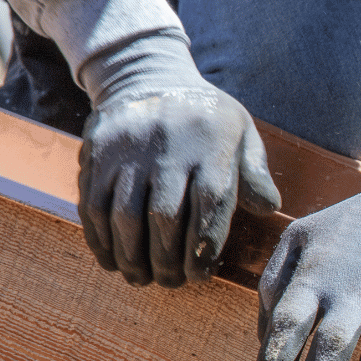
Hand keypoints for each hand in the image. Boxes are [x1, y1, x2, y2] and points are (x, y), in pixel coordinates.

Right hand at [78, 85, 281, 286]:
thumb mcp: (242, 133)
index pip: (210, 204)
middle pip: (164, 216)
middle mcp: (167, 149)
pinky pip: (92, 203)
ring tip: (141, 278)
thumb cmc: (206, 118)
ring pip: (124, 214)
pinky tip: (112, 260)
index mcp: (210, 146)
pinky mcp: (97, 153)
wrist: (148, 76)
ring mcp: (128, 151)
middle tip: (171, 283)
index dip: (204, 247)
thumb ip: (255, 172)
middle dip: (166, 258)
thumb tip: (268, 208)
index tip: (200, 275)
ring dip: (131, 255)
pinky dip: (100, 238)